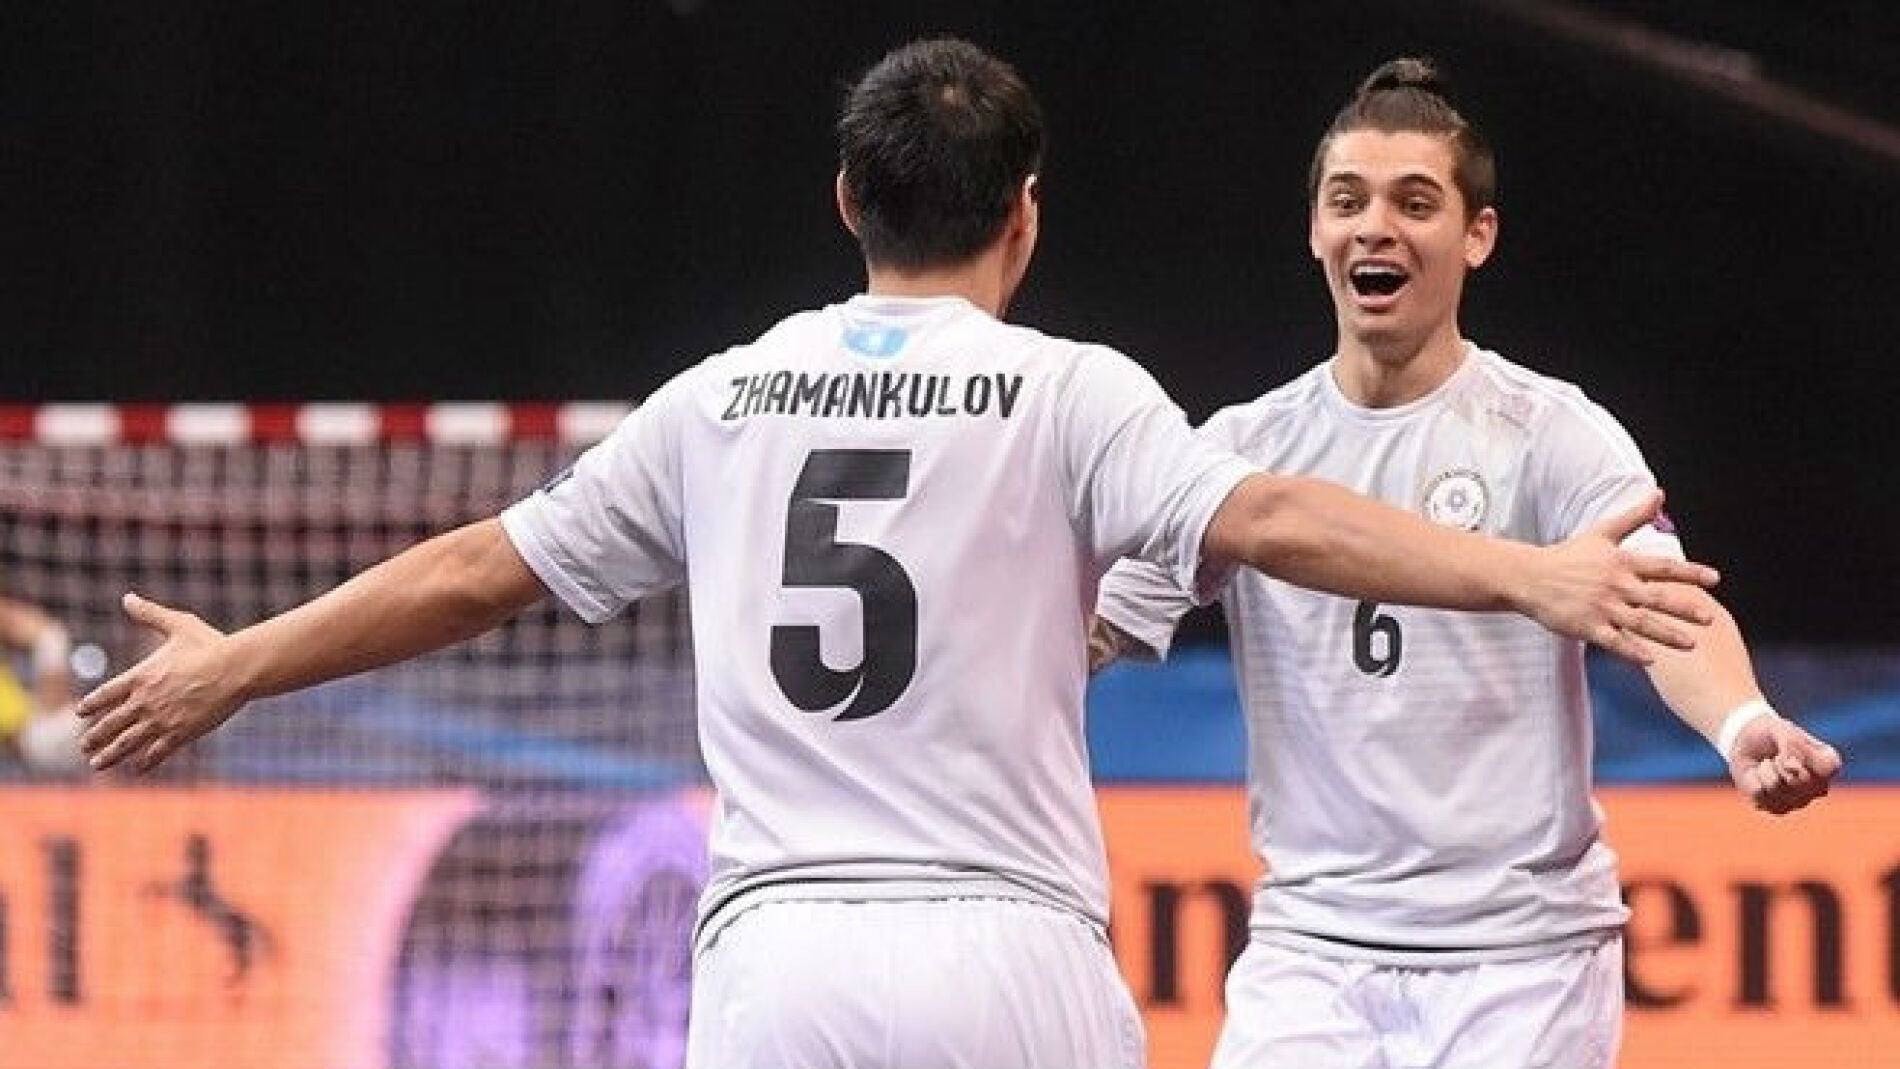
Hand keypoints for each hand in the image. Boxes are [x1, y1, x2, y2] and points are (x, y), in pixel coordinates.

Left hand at [75, 593, 242, 773]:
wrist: (237, 668)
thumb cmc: (210, 644)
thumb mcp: (178, 625)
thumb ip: (150, 614)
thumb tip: (127, 598)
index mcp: (141, 676)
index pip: (105, 694)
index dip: (91, 705)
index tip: (80, 713)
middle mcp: (145, 701)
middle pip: (110, 723)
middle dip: (94, 736)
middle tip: (83, 746)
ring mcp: (162, 719)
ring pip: (127, 742)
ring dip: (110, 755)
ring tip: (96, 764)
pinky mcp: (181, 733)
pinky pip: (157, 752)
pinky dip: (145, 762)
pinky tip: (138, 768)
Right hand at [1525, 490, 1719, 664]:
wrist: (1530, 576)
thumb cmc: (1568, 556)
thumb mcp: (1602, 532)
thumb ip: (1634, 516)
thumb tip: (1660, 494)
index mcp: (1621, 563)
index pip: (1662, 567)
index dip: (1689, 572)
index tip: (1714, 579)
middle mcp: (1615, 586)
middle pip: (1656, 598)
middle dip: (1684, 608)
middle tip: (1709, 617)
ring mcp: (1601, 608)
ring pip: (1640, 623)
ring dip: (1666, 634)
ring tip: (1690, 644)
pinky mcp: (1586, 626)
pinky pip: (1613, 641)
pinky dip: (1631, 651)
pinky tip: (1650, 660)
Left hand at [1729, 716, 1842, 813]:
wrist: (1745, 745)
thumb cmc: (1769, 735)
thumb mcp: (1780, 728)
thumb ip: (1790, 741)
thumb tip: (1790, 764)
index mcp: (1829, 765)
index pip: (1827, 768)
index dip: (1803, 754)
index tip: (1792, 745)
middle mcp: (1819, 788)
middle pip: (1802, 780)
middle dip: (1781, 762)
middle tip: (1776, 756)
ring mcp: (1799, 802)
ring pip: (1778, 788)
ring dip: (1766, 769)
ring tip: (1768, 764)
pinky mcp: (1776, 808)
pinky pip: (1760, 794)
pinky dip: (1754, 779)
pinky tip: (1759, 776)